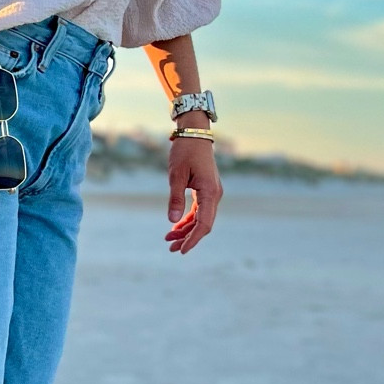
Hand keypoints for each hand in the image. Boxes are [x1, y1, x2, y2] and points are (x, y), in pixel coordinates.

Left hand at [165, 138, 221, 253]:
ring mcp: (212, 193)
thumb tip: (172, 221)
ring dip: (187, 230)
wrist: (194, 133)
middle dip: (188, 238)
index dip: (193, 239)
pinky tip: (176, 227)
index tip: (182, 250)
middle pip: (204, 224)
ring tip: (169, 240)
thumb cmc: (185, 151)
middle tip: (170, 248)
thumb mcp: (176, 175)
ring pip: (201, 218)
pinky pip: (199, 210)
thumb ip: (175, 199)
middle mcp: (215, 194)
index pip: (204, 223)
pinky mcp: (206, 190)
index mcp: (210, 192)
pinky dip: (188, 220)